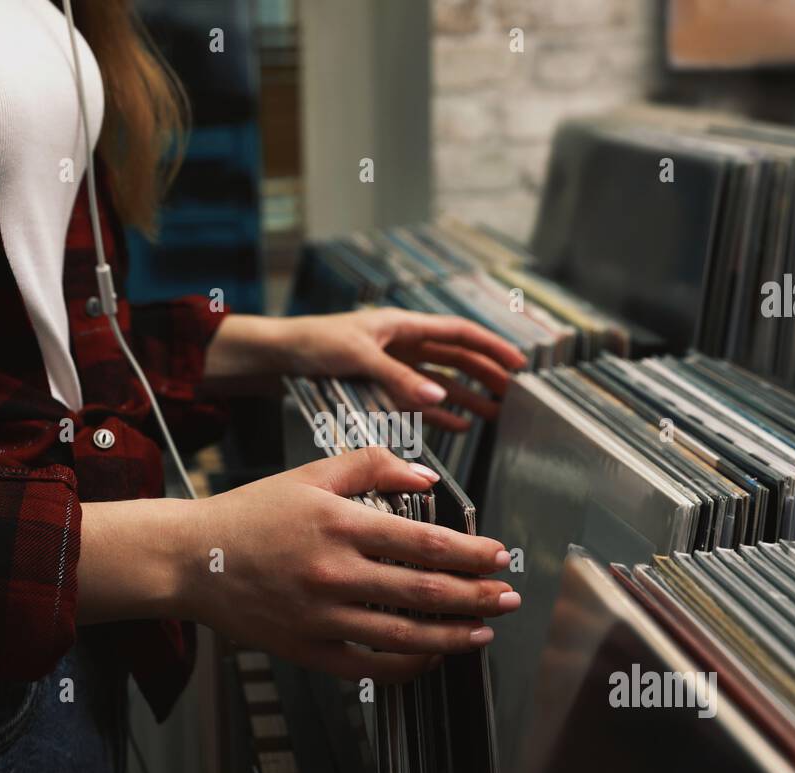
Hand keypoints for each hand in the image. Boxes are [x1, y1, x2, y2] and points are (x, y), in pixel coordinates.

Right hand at [177, 447, 519, 682]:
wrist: (192, 559)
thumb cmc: (251, 514)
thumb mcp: (310, 474)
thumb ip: (371, 466)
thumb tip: (426, 478)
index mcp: (339, 524)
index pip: (424, 542)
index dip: (470, 553)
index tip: (499, 558)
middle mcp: (334, 572)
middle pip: (424, 590)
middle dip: (476, 596)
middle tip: (508, 598)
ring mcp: (321, 616)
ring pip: (404, 634)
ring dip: (453, 634)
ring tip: (484, 632)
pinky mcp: (306, 649)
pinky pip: (368, 667)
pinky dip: (407, 666)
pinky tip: (432, 657)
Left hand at [286, 309, 526, 430]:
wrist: (276, 357)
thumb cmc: (311, 343)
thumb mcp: (357, 357)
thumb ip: (398, 378)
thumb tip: (438, 396)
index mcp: (401, 325)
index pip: (458, 333)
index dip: (491, 346)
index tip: (518, 362)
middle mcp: (402, 344)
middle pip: (456, 359)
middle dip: (486, 374)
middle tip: (514, 395)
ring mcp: (393, 367)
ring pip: (441, 381)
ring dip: (467, 397)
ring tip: (494, 414)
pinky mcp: (380, 388)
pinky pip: (419, 401)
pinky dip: (439, 412)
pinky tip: (457, 426)